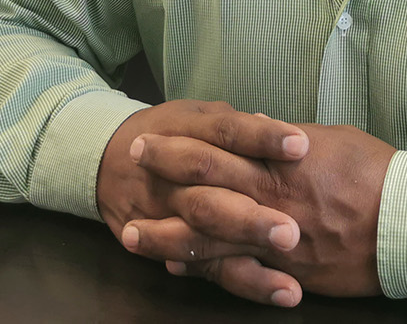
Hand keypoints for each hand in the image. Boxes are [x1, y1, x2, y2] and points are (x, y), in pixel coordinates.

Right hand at [96, 99, 309, 290]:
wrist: (105, 159)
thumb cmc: (171, 132)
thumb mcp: (198, 115)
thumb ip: (237, 126)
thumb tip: (278, 130)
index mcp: (186, 133)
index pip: (226, 133)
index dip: (261, 139)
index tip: (300, 146)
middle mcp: (172, 177)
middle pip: (210, 198)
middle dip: (249, 219)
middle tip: (291, 233)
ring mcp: (165, 215)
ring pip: (201, 242)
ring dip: (247, 267)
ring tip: (289, 287)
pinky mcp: (164, 245)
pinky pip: (200, 267)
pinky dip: (233, 280)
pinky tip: (272, 292)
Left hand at [124, 122, 395, 304]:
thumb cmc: (377, 174)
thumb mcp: (333, 138)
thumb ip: (286, 135)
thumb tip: (254, 122)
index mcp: (281, 161)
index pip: (219, 146)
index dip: (179, 144)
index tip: (149, 138)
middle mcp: (272, 198)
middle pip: (203, 185)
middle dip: (163, 176)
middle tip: (130, 168)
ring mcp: (276, 238)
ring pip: (209, 237)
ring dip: (167, 236)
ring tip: (133, 234)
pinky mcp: (288, 271)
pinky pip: (236, 272)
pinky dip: (204, 269)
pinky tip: (178, 267)